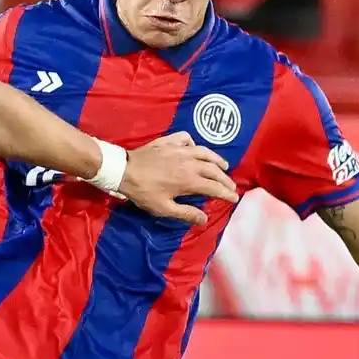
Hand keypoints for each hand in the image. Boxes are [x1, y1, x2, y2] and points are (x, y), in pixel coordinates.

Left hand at [120, 132, 238, 225]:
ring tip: (223, 165)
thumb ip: (185, 213)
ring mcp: (180, 149)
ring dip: (216, 159)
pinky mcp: (169, 141)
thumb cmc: (143, 192)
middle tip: (230, 185)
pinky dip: (193, 144)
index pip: (215, 187)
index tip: (234, 198)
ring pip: (204, 152)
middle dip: (225, 179)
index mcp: (190, 180)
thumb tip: (204, 219)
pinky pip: (186, 138)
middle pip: (214, 169)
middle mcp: (190, 162)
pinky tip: (194, 148)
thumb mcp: (163, 208)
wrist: (123, 170)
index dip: (227, 193)